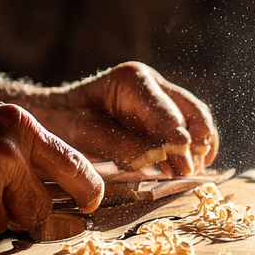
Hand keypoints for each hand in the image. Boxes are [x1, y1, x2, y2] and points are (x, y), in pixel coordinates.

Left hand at [0, 64, 218, 175]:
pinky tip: (187, 170)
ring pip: (197, 121)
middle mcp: (154, 85)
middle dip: (195, 142)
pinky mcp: (163, 117)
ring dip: (198, 148)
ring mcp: (161, 99)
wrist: (55, 116)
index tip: (184, 156)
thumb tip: (156, 156)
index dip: (177, 136)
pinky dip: (193, 151)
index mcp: (133, 80)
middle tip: (190, 171)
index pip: (166, 111)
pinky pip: (189, 131)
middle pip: (192, 111)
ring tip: (191, 173)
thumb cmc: (64, 121)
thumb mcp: (85, 133)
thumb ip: (121, 145)